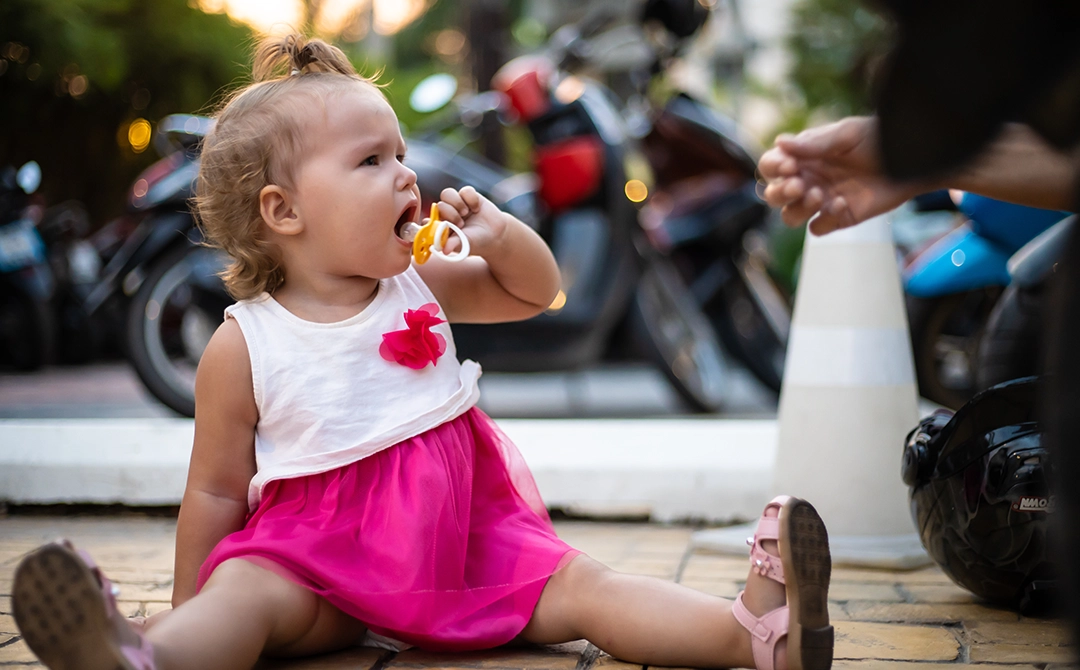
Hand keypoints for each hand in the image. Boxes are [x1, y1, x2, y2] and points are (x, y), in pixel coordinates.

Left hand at [431, 186, 509, 256]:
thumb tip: (444, 250)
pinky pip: (464, 190)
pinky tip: (476, 208)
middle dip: (450, 213)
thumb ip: (453, 244)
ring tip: (466, 213)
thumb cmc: (477, 242)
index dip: (432, 221)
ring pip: (447, 193)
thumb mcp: (465, 245)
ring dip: (457, 203)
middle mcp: (447, 213)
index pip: (429, 220)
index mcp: (442, 226)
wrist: (497, 235)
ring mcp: (457, 203)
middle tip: (461, 223)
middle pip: (439, 204)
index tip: (442, 225)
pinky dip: (471, 199)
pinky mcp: (469, 196)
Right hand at [759, 116, 925, 234]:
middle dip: (780, 192)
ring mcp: (821, 202)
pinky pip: (817, 228)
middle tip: (799, 185)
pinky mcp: (838, 218)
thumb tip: (780, 142)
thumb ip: (814, 143)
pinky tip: (842, 203)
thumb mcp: (846, 134)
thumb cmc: (878, 139)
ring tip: (820, 195)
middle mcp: (807, 180)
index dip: (773, 168)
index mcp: (803, 157)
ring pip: (789, 216)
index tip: (789, 165)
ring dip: (798, 209)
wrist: (912, 160)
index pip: (771, 166)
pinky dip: (824, 220)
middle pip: (773, 195)